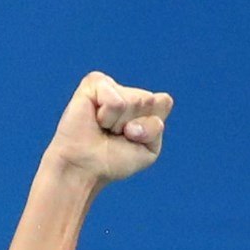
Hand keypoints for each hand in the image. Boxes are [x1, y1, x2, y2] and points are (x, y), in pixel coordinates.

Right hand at [48, 72, 173, 184]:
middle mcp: (128, 92)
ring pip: (133, 100)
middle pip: (149, 100)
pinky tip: (96, 120)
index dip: (151, 127)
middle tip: (115, 135)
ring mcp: (111, 86)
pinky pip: (114, 99)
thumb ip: (156, 125)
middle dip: (136, 126)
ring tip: (104, 129)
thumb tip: (152, 97)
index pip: (164, 102)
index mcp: (145, 106)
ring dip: (119, 123)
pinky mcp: (93, 83)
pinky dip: (107, 116)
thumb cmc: (113, 161)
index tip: (133, 139)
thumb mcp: (148, 150)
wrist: (86, 167)